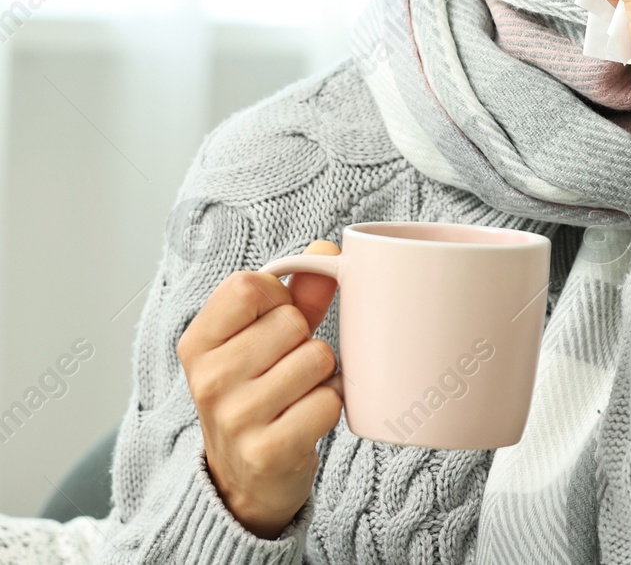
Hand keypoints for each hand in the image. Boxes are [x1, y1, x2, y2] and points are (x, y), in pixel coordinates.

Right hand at [177, 239, 343, 538]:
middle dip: (304, 342)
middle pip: (292, 322)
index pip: (249, 285)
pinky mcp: (269, 450)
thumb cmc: (257, 395)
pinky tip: (305, 421)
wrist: (245, 481)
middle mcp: (208, 379)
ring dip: (321, 377)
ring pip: (317, 358)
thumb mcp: (262, 341)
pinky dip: (329, 408)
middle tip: (285, 371)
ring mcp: (235, 417)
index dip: (278, 299)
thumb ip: (296, 295)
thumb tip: (326, 251)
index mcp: (198, 343)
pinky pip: (328, 402)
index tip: (271, 325)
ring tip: (297, 396)